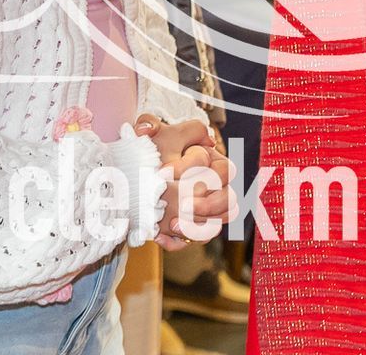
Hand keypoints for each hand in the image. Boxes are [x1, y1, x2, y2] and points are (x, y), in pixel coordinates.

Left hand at [136, 114, 233, 241]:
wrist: (135, 176)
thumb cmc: (150, 150)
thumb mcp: (148, 134)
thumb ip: (148, 124)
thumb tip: (147, 129)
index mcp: (213, 161)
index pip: (223, 168)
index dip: (196, 169)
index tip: (164, 171)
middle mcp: (216, 186)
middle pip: (230, 199)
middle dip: (207, 204)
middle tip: (182, 205)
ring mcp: (207, 209)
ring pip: (219, 224)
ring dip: (199, 227)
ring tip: (174, 224)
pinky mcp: (194, 228)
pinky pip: (196, 240)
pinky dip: (180, 241)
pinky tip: (160, 237)